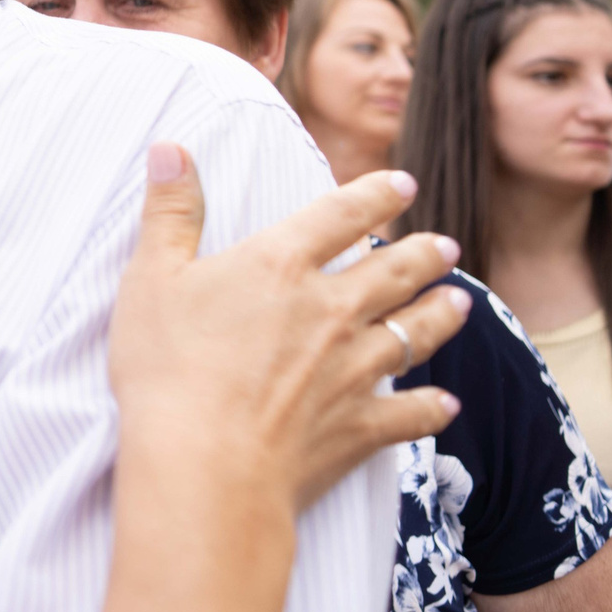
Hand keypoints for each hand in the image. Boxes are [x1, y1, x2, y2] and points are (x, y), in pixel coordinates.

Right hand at [111, 143, 467, 509]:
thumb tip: (172, 146)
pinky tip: (445, 405)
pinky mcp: (358, 427)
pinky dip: (429, 409)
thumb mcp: (151, 277)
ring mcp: (351, 371)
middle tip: (445, 246)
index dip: (374, 194)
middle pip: (391, 272)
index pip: (339, 215)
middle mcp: (330, 311)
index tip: (403, 183)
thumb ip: (169, 211)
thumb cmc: (168, 369)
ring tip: (460, 302)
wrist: (205, 465)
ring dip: (439, 316)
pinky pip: (408, 415)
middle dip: (422, 255)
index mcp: (280, 266)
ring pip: (412, 334)